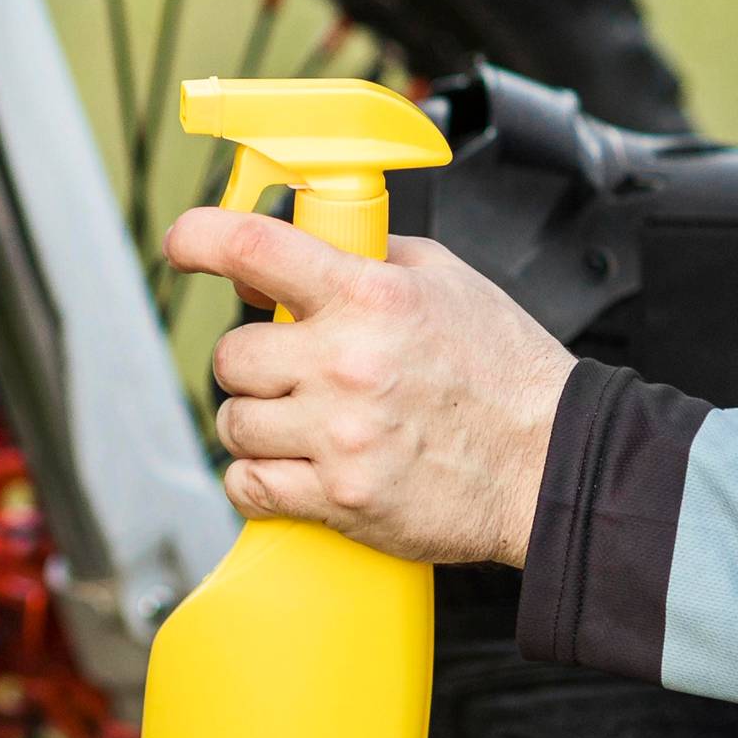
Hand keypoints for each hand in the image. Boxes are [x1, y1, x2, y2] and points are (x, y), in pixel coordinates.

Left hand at [161, 212, 575, 565]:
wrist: (553, 463)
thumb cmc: (507, 373)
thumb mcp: (446, 280)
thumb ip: (367, 255)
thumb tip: (291, 249)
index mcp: (371, 298)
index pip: (252, 247)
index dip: (200, 239)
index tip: (184, 245)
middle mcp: (347, 363)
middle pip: (230, 353)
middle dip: (252, 361)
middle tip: (290, 369)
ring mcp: (340, 436)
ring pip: (233, 422)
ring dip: (256, 422)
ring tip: (301, 422)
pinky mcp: (341, 499)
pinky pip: (248, 486)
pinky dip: (258, 479)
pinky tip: (291, 466)